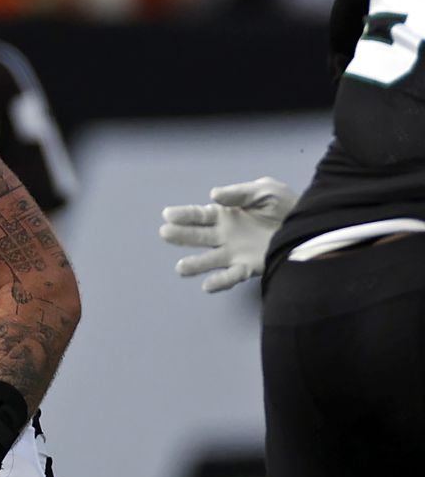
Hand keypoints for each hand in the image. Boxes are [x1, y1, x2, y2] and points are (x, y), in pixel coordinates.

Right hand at [159, 177, 297, 292]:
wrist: (311, 226)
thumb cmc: (287, 205)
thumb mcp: (265, 190)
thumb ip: (239, 193)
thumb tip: (213, 195)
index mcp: (226, 214)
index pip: (200, 215)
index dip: (184, 215)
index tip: (167, 214)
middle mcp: (226, 235)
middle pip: (199, 236)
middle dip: (182, 235)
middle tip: (166, 233)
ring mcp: (236, 252)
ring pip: (210, 259)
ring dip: (195, 264)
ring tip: (181, 268)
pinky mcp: (250, 266)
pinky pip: (232, 276)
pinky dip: (220, 282)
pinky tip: (207, 286)